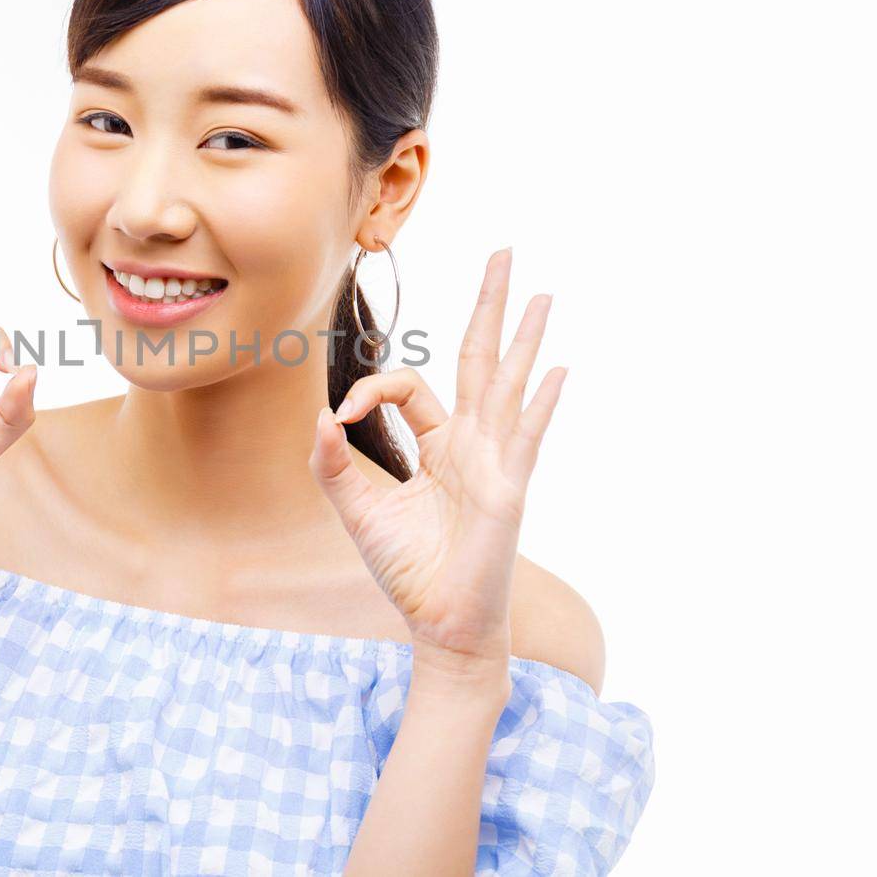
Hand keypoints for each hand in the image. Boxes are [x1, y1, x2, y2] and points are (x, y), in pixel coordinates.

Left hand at [308, 248, 564, 677]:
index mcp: (439, 443)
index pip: (410, 385)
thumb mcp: (356, 510)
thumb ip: (333, 465)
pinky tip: (556, 371)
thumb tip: (320, 417)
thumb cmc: (407, 570)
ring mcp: (495, 463)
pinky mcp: (507, 491)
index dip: (371, 388)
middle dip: (490, 304)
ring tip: (541, 292)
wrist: (439, 625)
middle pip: (480, 358)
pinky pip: (524, 440)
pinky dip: (538, 405)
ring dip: (524, 337)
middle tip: (504, 252)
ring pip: (508, 385)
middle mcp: (473, 444)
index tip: (339, 418)